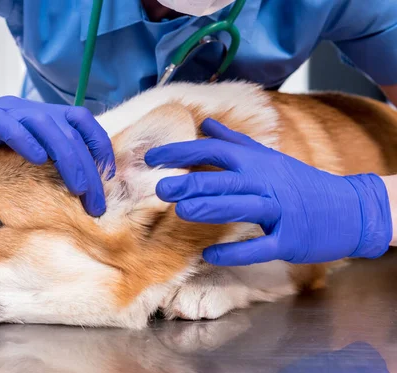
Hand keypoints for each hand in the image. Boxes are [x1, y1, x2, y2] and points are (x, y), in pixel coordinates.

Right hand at [0, 96, 114, 215]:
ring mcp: (7, 111)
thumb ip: (39, 161)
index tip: (110, 178)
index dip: (100, 146)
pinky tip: (37, 160)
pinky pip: (9, 125)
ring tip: (78, 189)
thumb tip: (71, 187)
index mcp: (40, 117)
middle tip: (96, 202)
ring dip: (67, 158)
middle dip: (88, 167)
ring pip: (47, 126)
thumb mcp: (14, 155)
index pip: (82, 122)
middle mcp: (28, 110)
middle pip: (70, 130)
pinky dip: (26, 141)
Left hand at [145, 118, 391, 265]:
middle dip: (192, 182)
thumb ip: (235, 142)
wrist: (349, 209)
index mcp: (257, 163)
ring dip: (211, 208)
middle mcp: (266, 183)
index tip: (153, 156)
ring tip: (181, 211)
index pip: (215, 150)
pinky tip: (210, 255)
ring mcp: (279, 211)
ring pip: (241, 207)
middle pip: (225, 179)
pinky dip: (236, 251)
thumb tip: (206, 124)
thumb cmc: (300, 183)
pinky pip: (261, 246)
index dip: (183, 151)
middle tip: (161, 188)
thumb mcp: (269, 158)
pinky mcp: (289, 239)